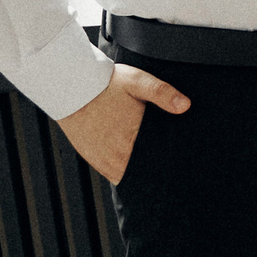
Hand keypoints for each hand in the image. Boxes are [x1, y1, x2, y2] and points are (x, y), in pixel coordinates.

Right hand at [55, 64, 188, 184]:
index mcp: (133, 139)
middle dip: (155, 168)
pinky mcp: (93, 159)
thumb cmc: (105, 84)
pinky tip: (130, 156)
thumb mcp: (137, 81)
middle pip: (143, 171)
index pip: (157, 162)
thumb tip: (185, 105)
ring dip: (138, 169)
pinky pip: (113, 172)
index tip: (177, 159)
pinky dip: (123, 168)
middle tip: (166, 160)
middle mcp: (118, 155)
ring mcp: (104, 160)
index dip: (169, 162)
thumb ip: (162, 93)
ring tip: (148, 157)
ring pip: (128, 174)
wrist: (70, 89)